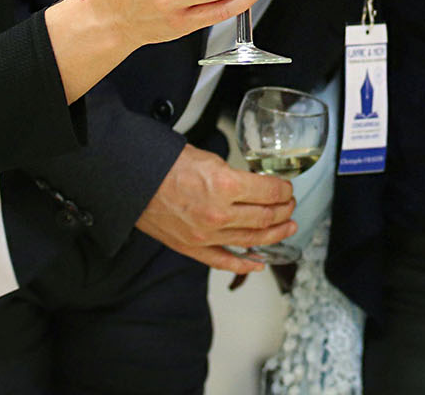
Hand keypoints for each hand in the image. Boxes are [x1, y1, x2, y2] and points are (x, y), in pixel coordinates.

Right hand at [135, 144, 298, 272]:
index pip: (269, 192)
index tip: (286, 188)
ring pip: (252, 240)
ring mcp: (206, 236)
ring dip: (274, 235)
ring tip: (287, 228)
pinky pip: (225, 262)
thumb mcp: (210, 159)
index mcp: (225, 186)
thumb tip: (256, 185)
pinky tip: (259, 263)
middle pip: (265, 217)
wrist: (134, 181)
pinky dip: (245, 265)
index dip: (284, 190)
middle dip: (284, 210)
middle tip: (290, 205)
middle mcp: (218, 214)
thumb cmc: (166, 165)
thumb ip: (236, 176)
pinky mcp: (192, 248)